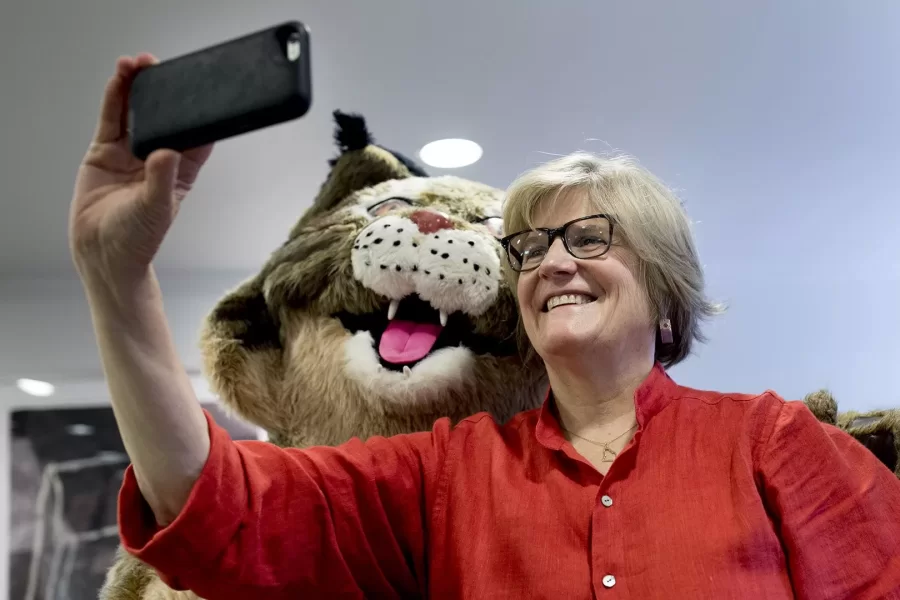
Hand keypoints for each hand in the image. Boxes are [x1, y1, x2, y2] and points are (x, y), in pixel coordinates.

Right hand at [69, 54, 212, 289]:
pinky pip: (111, 120)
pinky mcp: (105, 151)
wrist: (101, 252)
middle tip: (163, 67)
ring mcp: (130, 152)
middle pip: (164, 116)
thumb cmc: (137, 238)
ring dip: (137, 87)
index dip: (198, 110)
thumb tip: (166, 153)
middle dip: (164, 91)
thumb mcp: (155, 208)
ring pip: (135, 112)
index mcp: (181, 170)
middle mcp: (158, 157)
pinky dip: (115, 99)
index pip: (195, 134)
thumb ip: (160, 179)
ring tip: (137, 64)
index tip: (200, 86)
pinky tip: (119, 80)